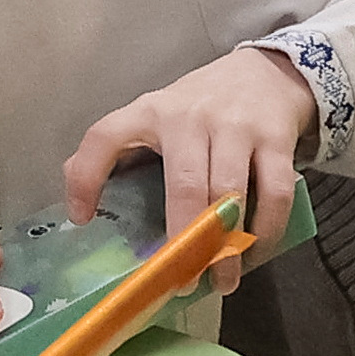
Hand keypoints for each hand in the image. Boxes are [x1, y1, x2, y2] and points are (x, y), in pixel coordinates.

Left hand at [65, 46, 319, 295]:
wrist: (264, 73)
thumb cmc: (198, 108)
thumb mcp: (153, 116)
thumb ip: (116, 153)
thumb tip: (79, 210)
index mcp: (149, 112)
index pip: (106, 136)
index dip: (88, 178)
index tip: (83, 220)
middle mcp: (190, 117)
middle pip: (184, 186)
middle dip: (183, 243)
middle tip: (179, 282)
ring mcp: (236, 126)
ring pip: (230, 194)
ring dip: (226, 247)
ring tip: (221, 281)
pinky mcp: (275, 139)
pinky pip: (275, 193)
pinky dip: (266, 231)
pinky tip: (254, 254)